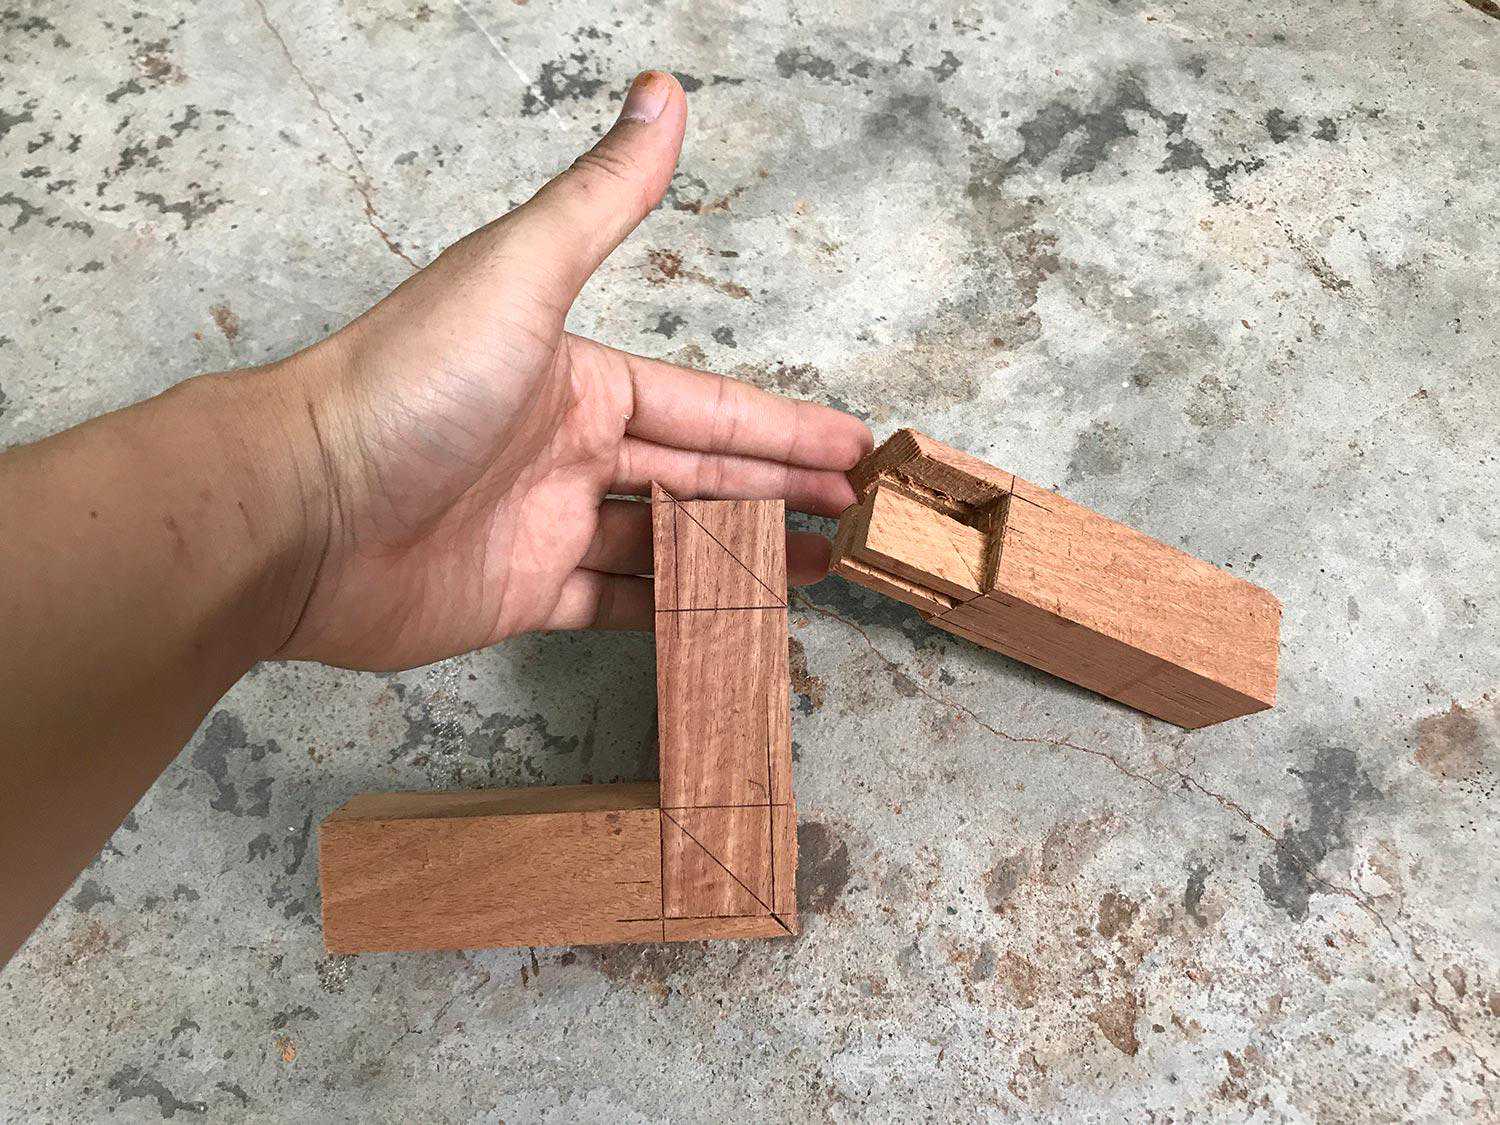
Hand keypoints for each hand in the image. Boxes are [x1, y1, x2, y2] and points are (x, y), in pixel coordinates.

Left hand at [270, 71, 871, 669]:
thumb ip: (601, 201)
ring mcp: (544, 528)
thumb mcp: (519, 275)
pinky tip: (728, 617)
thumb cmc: (407, 385)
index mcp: (578, 380)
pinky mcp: (518, 596)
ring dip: (738, 553)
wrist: (300, 509)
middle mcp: (567, 452)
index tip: (850, 449)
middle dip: (778, 491)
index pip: (706, 405)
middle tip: (853, 516)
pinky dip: (672, 613)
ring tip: (815, 569)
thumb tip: (660, 94)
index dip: (782, 428)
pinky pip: (615, 606)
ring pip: (665, 544)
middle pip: (697, 475)